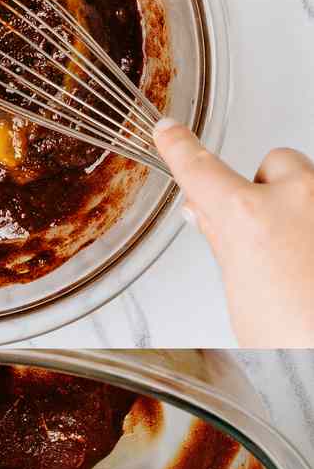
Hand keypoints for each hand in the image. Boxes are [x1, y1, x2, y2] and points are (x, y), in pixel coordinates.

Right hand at [154, 120, 313, 346]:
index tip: (169, 131)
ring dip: (300, 205)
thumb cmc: (296, 336)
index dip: (180, 148)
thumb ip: (225, 240)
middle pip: (274, 163)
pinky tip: (310, 258)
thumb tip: (207, 213)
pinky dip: (313, 224)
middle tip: (264, 232)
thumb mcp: (241, 287)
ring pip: (308, 180)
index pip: (201, 170)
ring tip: (299, 255)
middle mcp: (296, 197)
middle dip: (267, 188)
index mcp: (249, 216)